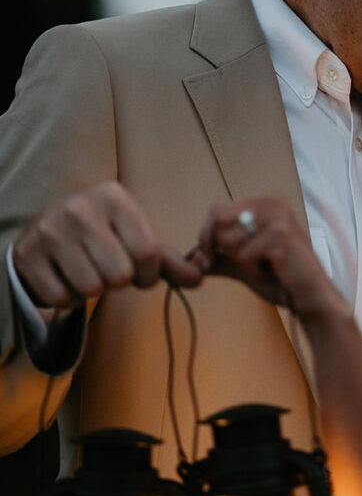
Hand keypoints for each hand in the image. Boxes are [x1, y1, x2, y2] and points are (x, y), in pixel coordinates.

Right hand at [12, 181, 201, 307]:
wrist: (44, 228)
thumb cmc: (101, 233)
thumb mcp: (134, 235)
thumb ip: (167, 259)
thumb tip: (199, 276)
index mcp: (114, 197)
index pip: (148, 253)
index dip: (148, 274)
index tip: (139, 270)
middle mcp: (80, 209)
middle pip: (120, 274)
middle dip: (120, 281)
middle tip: (109, 269)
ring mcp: (51, 230)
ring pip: (92, 288)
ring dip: (94, 290)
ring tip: (88, 270)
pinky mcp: (29, 255)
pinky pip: (62, 298)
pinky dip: (69, 298)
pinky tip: (67, 277)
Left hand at [197, 196, 348, 319]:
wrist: (311, 298)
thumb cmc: (281, 279)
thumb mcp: (244, 264)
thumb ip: (219, 258)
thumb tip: (190, 260)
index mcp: (265, 203)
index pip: (217, 210)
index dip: (206, 234)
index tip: (209, 257)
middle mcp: (272, 203)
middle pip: (218, 219)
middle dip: (219, 247)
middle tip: (242, 264)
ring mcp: (277, 218)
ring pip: (228, 238)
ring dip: (240, 261)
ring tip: (264, 266)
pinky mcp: (280, 236)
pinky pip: (242, 254)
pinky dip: (251, 269)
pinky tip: (272, 271)